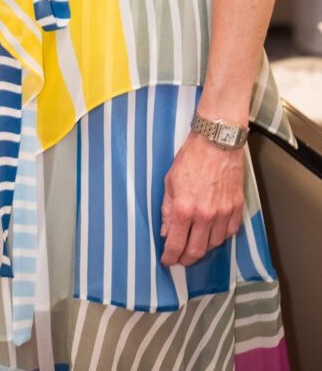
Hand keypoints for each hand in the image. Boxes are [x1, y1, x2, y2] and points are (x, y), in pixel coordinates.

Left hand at [160, 131, 243, 266]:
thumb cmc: (191, 157)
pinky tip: (213, 232)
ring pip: (215, 244)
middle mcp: (205, 215)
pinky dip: (220, 236)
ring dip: (204, 247)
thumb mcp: (170, 182)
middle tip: (180, 259)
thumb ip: (168, 210)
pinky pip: (230, 232)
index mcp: (185, 208)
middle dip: (186, 259)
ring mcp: (224, 213)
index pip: (176, 244)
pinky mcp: (237, 208)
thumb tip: (166, 232)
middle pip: (197, 251)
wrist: (217, 142)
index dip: (170, 257)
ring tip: (195, 243)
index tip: (167, 261)